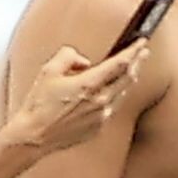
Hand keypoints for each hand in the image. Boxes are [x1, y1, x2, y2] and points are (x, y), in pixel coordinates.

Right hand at [8, 41, 148, 155]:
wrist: (34, 136)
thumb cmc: (39, 104)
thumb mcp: (49, 70)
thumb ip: (69, 56)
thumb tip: (85, 62)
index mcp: (89, 85)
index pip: (120, 64)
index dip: (133, 51)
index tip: (142, 42)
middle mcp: (100, 102)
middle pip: (128, 78)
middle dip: (137, 63)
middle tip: (143, 52)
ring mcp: (101, 117)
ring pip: (122, 94)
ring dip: (127, 80)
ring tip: (131, 69)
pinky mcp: (98, 128)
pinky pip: (112, 108)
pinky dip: (113, 96)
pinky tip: (110, 91)